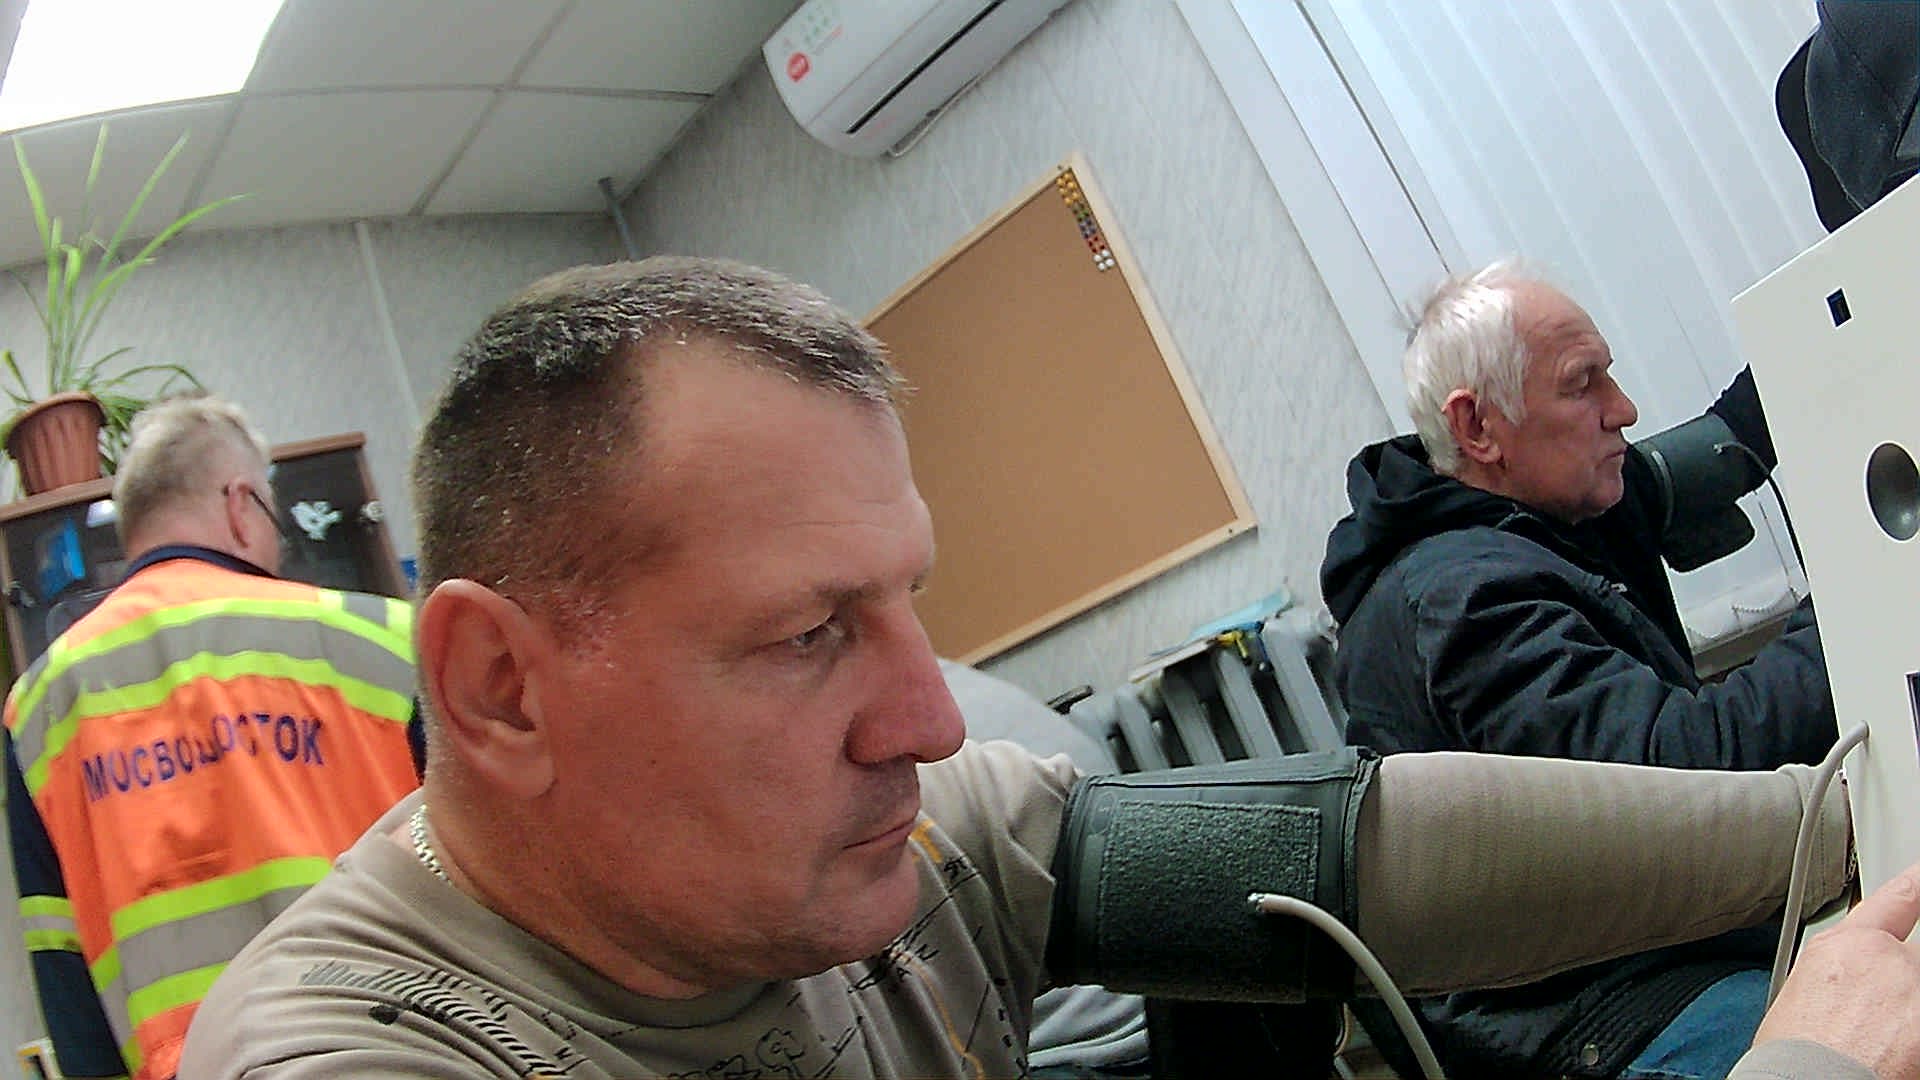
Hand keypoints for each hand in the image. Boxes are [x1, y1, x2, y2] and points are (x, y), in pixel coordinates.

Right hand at [1753, 859, 1919, 1075]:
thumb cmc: (1794, 1050)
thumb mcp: (1800, 988)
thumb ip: (1839, 967)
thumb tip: (1851, 976)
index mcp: (1845, 945)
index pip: (1897, 900)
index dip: (1917, 884)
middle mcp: (1887, 959)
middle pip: (1911, 960)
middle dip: (1899, 984)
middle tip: (1871, 1017)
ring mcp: (1914, 991)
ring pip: (1916, 992)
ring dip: (1905, 1012)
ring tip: (1876, 1042)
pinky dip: (1911, 1037)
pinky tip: (1894, 1052)